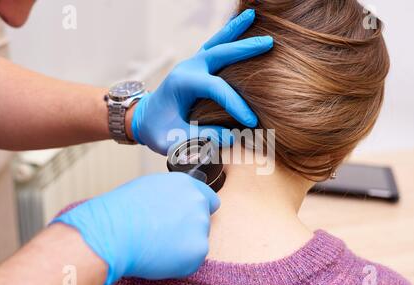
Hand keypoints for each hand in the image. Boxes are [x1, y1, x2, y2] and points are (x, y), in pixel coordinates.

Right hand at [52, 173, 219, 284]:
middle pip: (203, 221)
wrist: (114, 232)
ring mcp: (201, 226)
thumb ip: (169, 194)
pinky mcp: (198, 250)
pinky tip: (159, 256)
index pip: (208, 198)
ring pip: (197, 241)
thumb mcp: (149, 188)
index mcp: (186, 185)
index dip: (197, 210)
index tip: (187, 219)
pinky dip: (179, 263)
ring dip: (183, 245)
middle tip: (164, 234)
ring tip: (157, 244)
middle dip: (188, 228)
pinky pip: (192, 260)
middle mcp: (198, 202)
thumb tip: (170, 203)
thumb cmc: (121, 210)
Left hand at [131, 9, 273, 154]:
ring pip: (216, 42)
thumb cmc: (158, 130)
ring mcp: (192, 63)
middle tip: (269, 43)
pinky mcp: (196, 65)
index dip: (236, 103)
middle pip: (219, 53)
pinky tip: (240, 25)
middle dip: (244, 49)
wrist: (143, 119)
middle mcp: (188, 68)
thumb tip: (234, 136)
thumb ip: (202, 137)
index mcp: (182, 84)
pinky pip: (214, 46)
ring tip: (253, 15)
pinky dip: (227, 35)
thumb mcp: (174, 141)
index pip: (216, 88)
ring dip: (235, 30)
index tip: (251, 121)